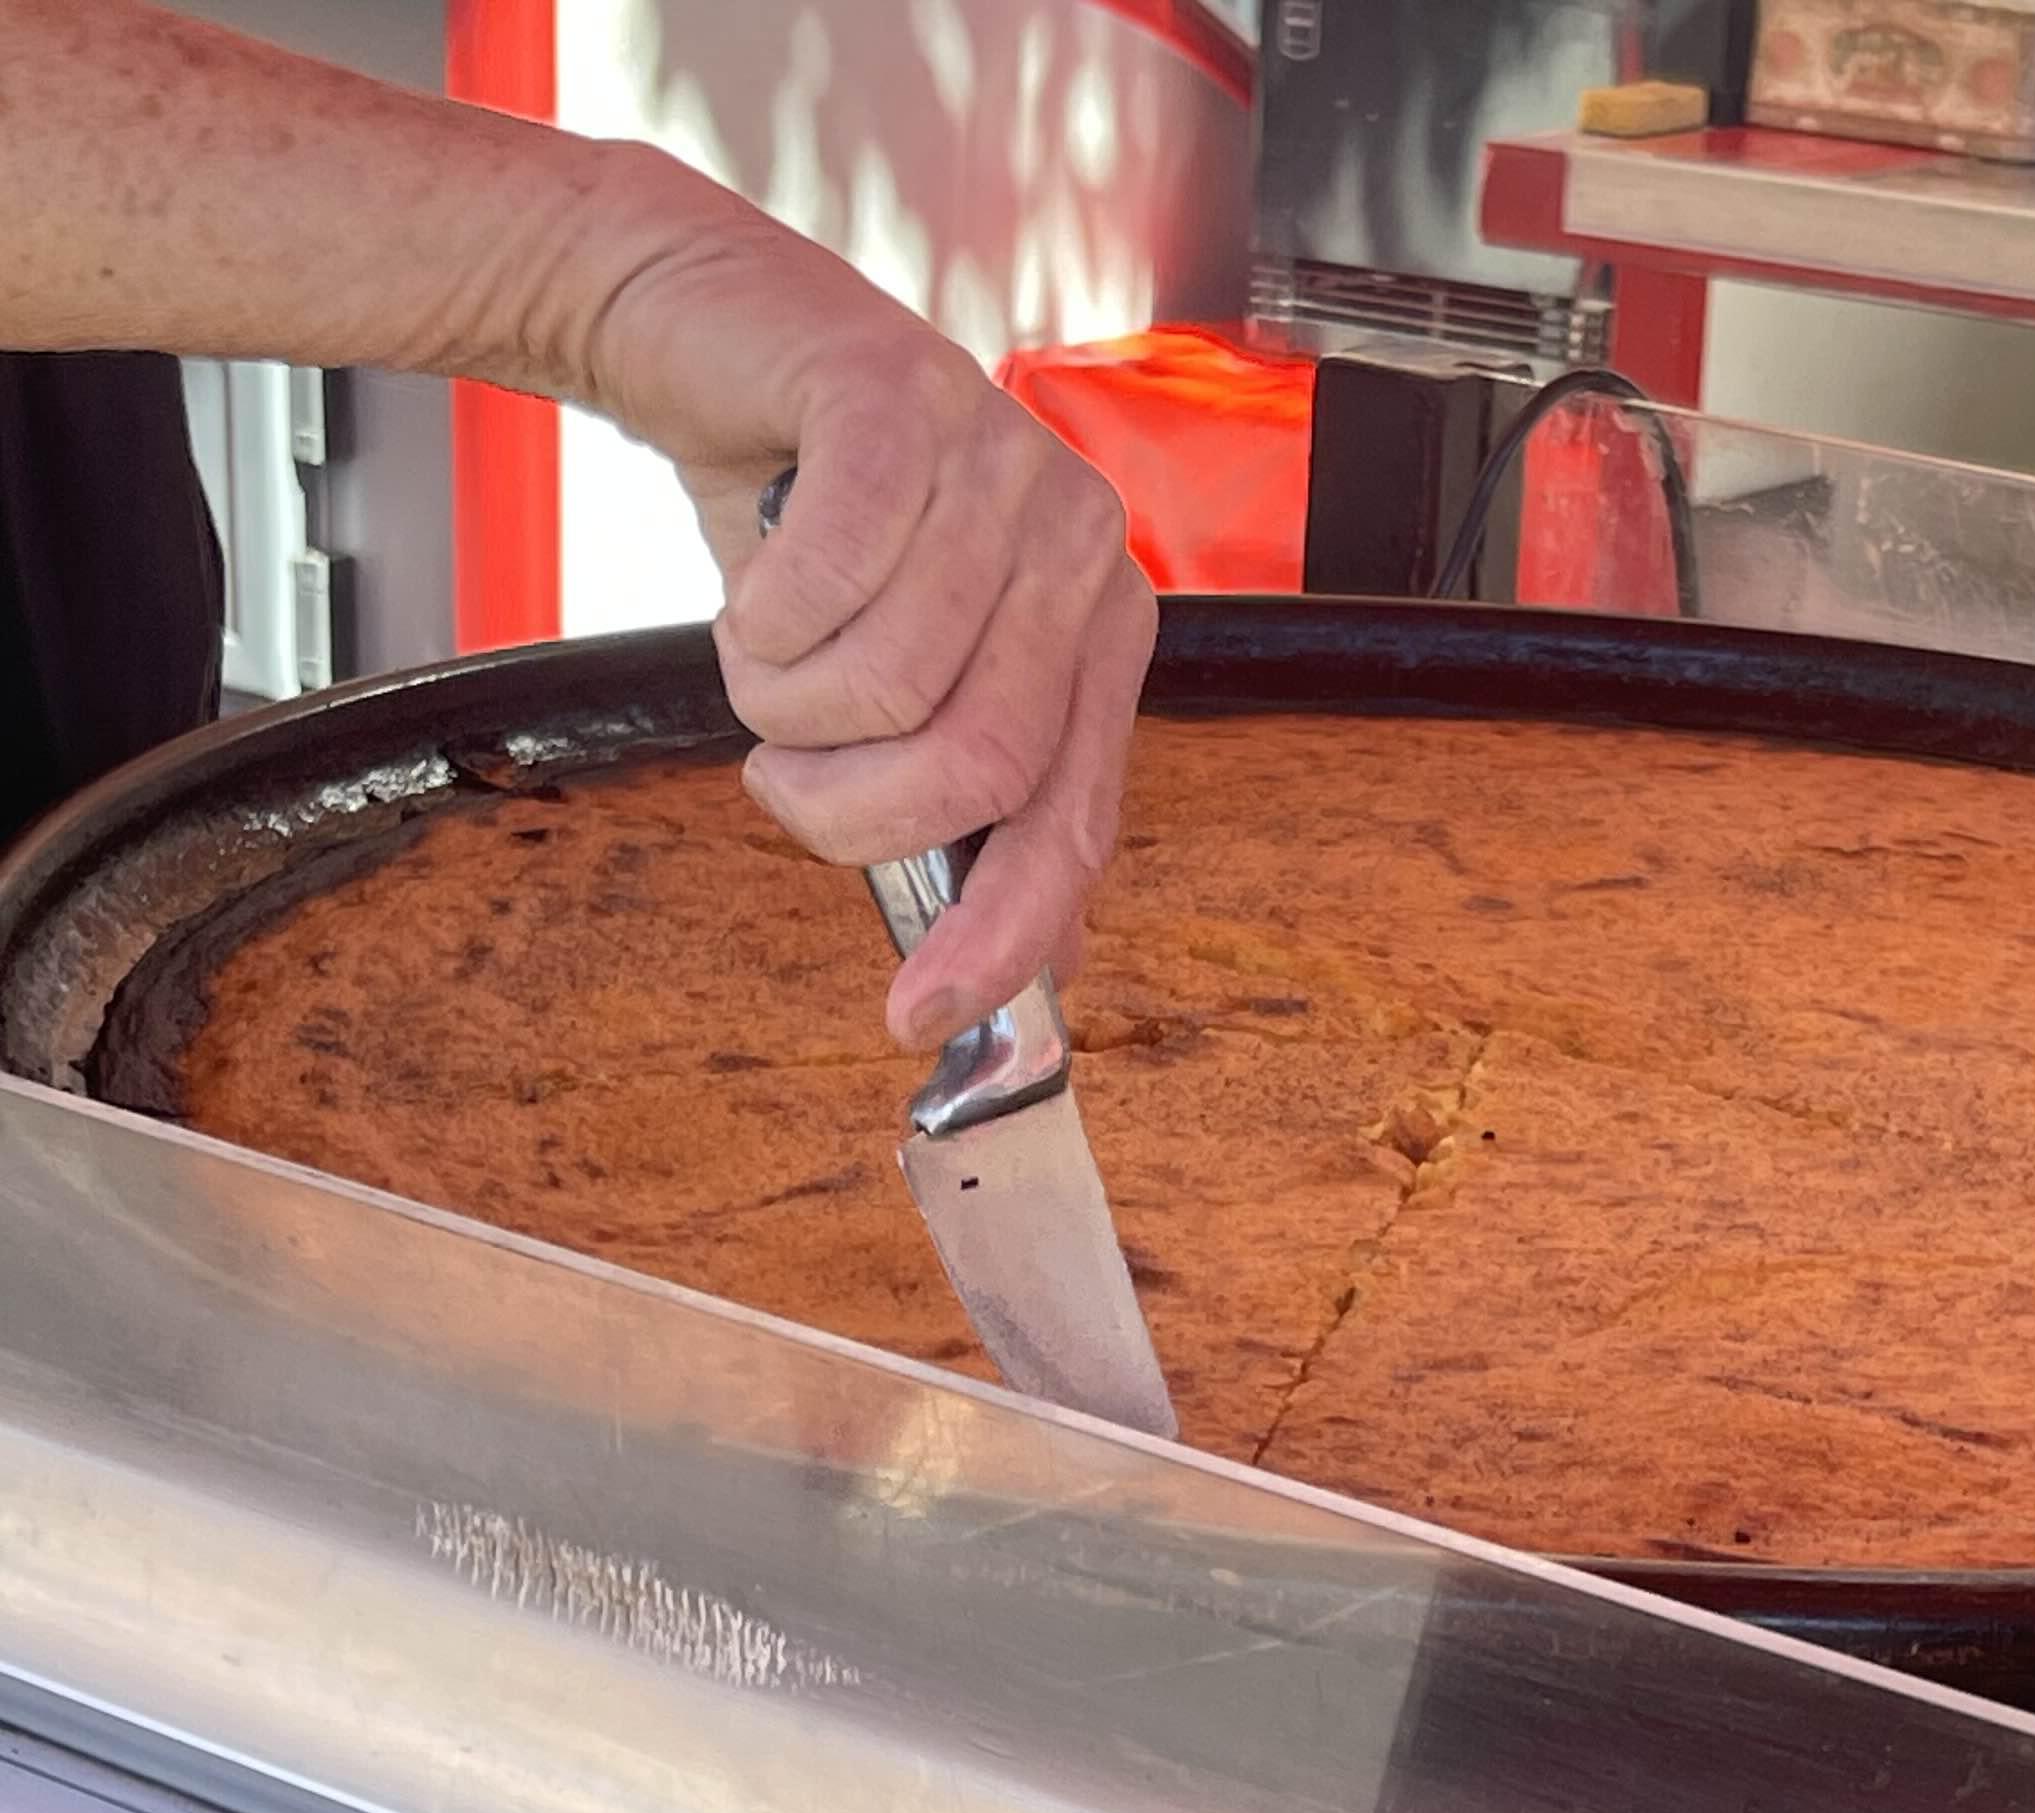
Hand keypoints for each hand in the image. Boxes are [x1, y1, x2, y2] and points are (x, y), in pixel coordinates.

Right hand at [577, 162, 1154, 1049]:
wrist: (707, 338)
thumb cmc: (809, 530)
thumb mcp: (897, 681)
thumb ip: (961, 803)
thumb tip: (1007, 970)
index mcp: (1098, 630)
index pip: (1072, 826)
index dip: (996, 939)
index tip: (915, 1022)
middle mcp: (1077, 545)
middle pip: (979, 768)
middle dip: (847, 812)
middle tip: (782, 775)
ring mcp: (1001, 463)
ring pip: (890, 687)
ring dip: (784, 708)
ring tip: (761, 653)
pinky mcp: (903, 400)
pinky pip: (826, 590)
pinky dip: (757, 623)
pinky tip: (750, 586)